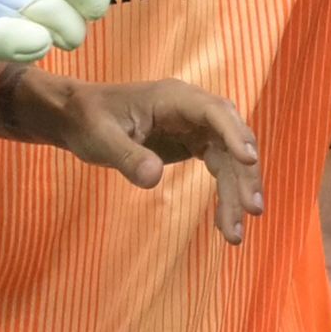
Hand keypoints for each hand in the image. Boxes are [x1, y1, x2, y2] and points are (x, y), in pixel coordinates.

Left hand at [0, 72, 264, 242]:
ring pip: (230, 158)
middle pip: (232, 138)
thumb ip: (126, 156)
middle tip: (251, 211)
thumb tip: (152, 179)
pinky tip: (225, 223)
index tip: (248, 160)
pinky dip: (225, 194)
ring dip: (237, 193)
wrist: (79, 119)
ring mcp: (196, 127)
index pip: (214, 112)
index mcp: (174, 98)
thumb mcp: (101, 138)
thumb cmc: (88, 121)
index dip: (234, 134)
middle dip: (244, 175)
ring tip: (235, 234)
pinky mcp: (194, 144)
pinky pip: (220, 168)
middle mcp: (193, 109)